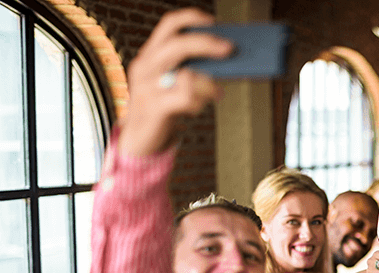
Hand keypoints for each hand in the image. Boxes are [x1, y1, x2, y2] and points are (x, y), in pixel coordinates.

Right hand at [118, 8, 233, 156]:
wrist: (139, 139)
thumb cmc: (163, 107)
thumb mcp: (171, 83)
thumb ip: (190, 69)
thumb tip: (225, 59)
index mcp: (150, 55)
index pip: (169, 26)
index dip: (191, 18)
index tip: (213, 22)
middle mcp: (145, 66)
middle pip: (178, 44)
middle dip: (207, 43)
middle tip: (230, 49)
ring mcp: (147, 87)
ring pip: (185, 73)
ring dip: (208, 82)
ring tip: (216, 92)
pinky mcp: (154, 108)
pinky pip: (186, 98)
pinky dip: (199, 102)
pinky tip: (198, 107)